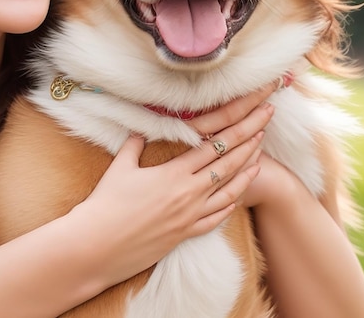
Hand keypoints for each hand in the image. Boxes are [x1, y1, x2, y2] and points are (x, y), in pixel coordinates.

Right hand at [72, 83, 276, 285]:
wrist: (98, 245)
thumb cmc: (106, 204)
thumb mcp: (120, 168)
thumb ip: (134, 146)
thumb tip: (139, 132)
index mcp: (174, 173)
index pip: (213, 147)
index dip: (236, 131)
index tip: (252, 119)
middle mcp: (188, 193)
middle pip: (228, 166)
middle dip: (249, 145)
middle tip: (265, 128)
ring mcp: (189, 216)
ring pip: (228, 192)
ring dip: (246, 175)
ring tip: (260, 161)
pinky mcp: (185, 234)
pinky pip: (215, 219)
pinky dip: (229, 206)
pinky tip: (237, 198)